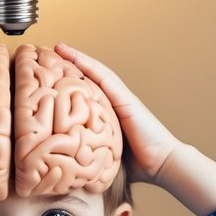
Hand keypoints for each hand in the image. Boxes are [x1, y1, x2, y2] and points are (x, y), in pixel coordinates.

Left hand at [55, 42, 182, 184]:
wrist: (163, 163)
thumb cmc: (138, 165)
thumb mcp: (107, 157)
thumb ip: (91, 154)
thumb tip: (69, 167)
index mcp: (111, 112)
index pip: (89, 90)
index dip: (73, 78)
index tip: (54, 71)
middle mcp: (116, 101)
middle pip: (91, 75)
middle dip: (72, 62)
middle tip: (53, 50)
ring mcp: (122, 98)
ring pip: (97, 72)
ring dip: (78, 58)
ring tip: (60, 47)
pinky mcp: (127, 100)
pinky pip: (106, 80)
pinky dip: (90, 68)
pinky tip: (77, 59)